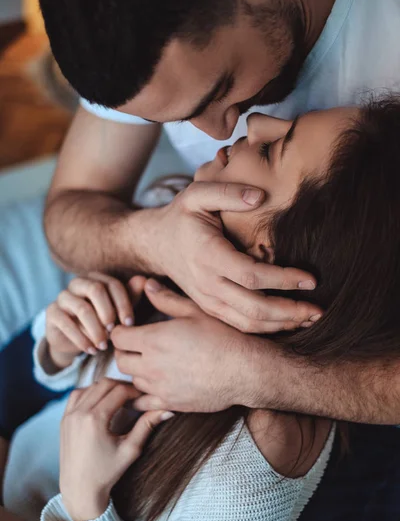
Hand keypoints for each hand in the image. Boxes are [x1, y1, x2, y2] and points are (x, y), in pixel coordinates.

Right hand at [46, 273, 144, 367]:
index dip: (123, 303)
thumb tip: (144, 280)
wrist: (76, 340)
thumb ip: (130, 296)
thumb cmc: (102, 322)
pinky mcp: (51, 313)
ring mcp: (63, 297)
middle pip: (96, 289)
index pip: (113, 284)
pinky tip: (91, 350)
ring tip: (104, 345)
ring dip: (96, 329)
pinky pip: (66, 324)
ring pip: (82, 308)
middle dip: (108, 312)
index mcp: (96, 279)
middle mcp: (78, 283)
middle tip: (114, 332)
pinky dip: (81, 339)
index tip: (130, 324)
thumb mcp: (118, 311)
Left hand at [60, 378, 172, 520]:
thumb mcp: (130, 449)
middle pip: (105, 383)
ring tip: (121, 398)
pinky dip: (91, 392)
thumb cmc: (107, 472)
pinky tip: (102, 402)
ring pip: (91, 386)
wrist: (79, 489)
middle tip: (134, 395)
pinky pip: (78, 394)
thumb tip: (167, 409)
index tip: (144, 397)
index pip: (120, 391)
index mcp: (95, 420)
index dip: (135, 391)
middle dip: (122, 386)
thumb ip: (147, 425)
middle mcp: (79, 413)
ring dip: (107, 388)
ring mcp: (69, 415)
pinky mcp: (64, 419)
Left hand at [112, 280, 267, 412]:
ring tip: (152, 363)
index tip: (131, 329)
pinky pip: (143, 404)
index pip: (118, 336)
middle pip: (120, 360)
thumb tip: (147, 285)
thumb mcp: (195, 311)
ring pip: (133, 380)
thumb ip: (166, 299)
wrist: (245, 370)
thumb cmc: (223, 336)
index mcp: (154, 339)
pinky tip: (155, 386)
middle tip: (138, 345)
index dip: (121, 331)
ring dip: (137, 371)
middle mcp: (151, 365)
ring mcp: (160, 387)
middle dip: (125, 351)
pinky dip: (143, 396)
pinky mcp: (170, 404)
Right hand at [151, 182, 319, 332]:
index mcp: (207, 256)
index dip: (283, 280)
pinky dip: (264, 328)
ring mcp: (207, 300)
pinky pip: (239, 324)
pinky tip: (286, 322)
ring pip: (247, 323)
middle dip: (289, 312)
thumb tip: (260, 197)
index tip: (311, 279)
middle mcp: (207, 284)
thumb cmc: (180, 217)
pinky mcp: (210, 307)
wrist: (154, 243)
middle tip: (319, 311)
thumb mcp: (196, 194)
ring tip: (309, 320)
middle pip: (253, 308)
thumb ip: (227, 192)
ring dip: (280, 325)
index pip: (251, 276)